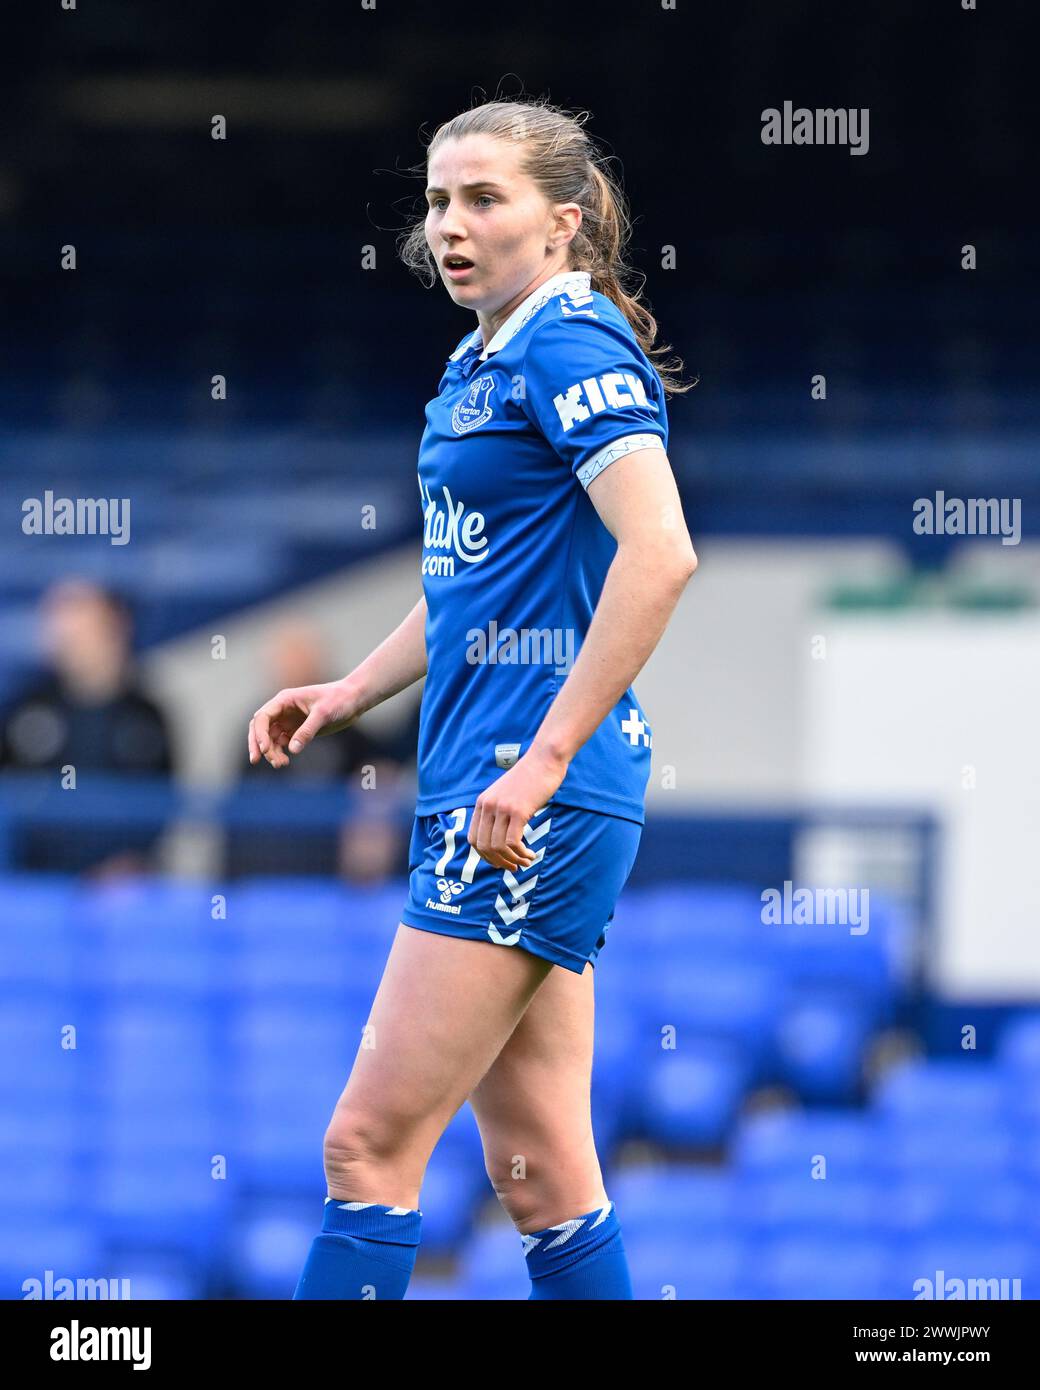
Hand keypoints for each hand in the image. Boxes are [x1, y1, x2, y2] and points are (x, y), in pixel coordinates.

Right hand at [248, 678, 362, 768]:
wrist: (353, 700)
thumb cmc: (339, 700)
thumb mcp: (324, 713)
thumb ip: (308, 730)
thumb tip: (292, 749)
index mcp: (285, 700)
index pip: (263, 717)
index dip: (259, 733)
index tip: (264, 749)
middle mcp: (283, 710)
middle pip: (260, 728)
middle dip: (256, 744)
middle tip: (255, 760)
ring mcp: (288, 720)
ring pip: (269, 738)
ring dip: (270, 752)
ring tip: (280, 764)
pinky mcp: (296, 730)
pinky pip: (280, 743)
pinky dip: (279, 753)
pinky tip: (285, 761)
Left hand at [467, 744, 569, 869]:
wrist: (544, 760)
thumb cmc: (530, 778)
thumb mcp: (506, 794)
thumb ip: (499, 812)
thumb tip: (501, 839)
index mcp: (482, 803)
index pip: (473, 839)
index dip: (484, 856)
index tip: (499, 862)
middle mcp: (488, 806)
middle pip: (483, 847)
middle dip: (498, 862)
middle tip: (514, 868)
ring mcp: (502, 808)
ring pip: (498, 847)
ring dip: (512, 860)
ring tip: (526, 861)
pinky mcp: (518, 811)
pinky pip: (512, 842)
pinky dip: (521, 853)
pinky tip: (531, 854)